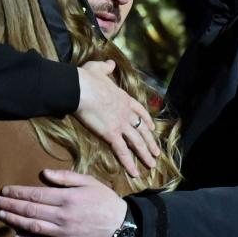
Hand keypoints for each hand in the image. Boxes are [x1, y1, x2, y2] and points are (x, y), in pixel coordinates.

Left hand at [0, 169, 125, 236]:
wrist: (124, 227)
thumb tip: (44, 173)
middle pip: (30, 210)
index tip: (5, 190)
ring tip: (1, 215)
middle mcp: (62, 216)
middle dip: (10, 205)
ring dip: (15, 221)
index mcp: (67, 198)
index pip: (36, 194)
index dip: (18, 192)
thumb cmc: (105, 201)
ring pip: (33, 227)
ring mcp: (63, 233)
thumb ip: (66, 177)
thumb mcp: (89, 182)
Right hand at [75, 60, 158, 176]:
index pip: (140, 112)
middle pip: (142, 130)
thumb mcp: (98, 69)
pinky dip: (129, 163)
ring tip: (152, 164)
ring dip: (145, 154)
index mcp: (124, 98)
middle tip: (157, 152)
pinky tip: (135, 173)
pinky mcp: (111, 134)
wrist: (80, 88)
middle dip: (150, 142)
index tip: (152, 128)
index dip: (147, 120)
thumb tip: (111, 63)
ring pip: (137, 142)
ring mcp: (120, 124)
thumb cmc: (87, 78)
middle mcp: (126, 113)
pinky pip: (123, 152)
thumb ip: (106, 68)